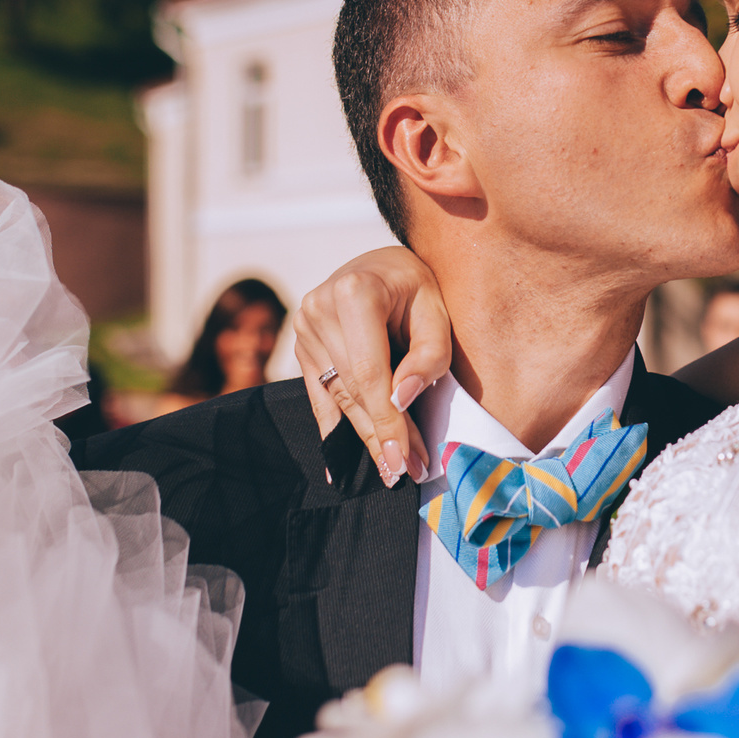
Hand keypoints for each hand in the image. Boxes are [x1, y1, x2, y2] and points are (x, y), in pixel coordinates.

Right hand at [291, 248, 453, 485]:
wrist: (382, 266)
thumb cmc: (416, 286)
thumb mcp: (437, 309)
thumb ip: (428, 353)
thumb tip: (402, 399)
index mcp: (354, 292)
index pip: (370, 371)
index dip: (388, 419)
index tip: (407, 458)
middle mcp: (319, 308)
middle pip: (353, 388)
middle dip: (382, 434)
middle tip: (407, 471)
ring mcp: (304, 328)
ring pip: (338, 397)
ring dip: (365, 436)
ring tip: (390, 469)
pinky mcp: (302, 347)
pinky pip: (317, 397)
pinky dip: (331, 431)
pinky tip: (336, 469)